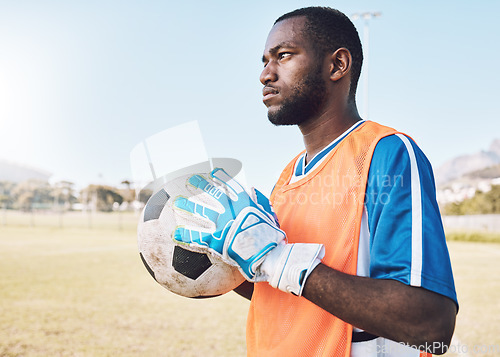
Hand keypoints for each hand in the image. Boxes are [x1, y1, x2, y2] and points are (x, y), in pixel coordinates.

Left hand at [173, 168, 323, 294]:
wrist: (263, 251)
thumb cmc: (269, 235)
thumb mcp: (269, 214)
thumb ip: (260, 200)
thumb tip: (254, 190)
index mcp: (243, 203)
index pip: (231, 186)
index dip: (221, 177)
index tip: (213, 171)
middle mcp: (229, 210)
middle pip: (211, 194)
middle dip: (200, 185)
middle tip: (190, 180)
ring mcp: (220, 223)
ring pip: (200, 212)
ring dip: (187, 207)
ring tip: (176, 203)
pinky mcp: (215, 239)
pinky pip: (197, 236)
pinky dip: (185, 235)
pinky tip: (175, 233)